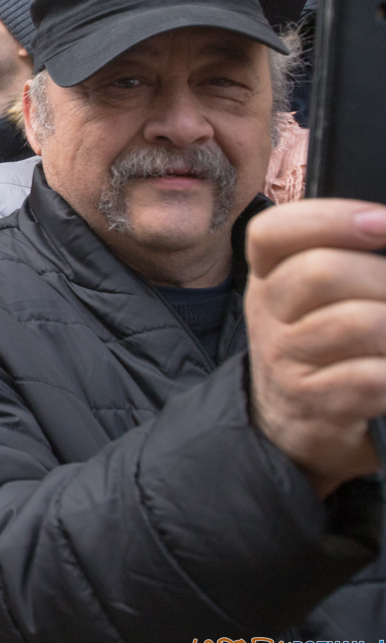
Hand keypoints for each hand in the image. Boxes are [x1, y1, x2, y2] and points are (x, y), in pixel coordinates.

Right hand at [247, 200, 385, 497]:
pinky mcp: (316, 403)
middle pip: (322, 272)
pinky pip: (371, 378)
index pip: (274, 233)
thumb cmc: (321, 345)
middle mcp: (268, 314)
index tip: (383, 222)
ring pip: (356, 323)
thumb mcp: (312, 297)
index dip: (332, 218)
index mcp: (268, 277)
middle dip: (385, 279)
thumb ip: (344, 259)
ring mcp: (287, 361)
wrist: (293, 424)